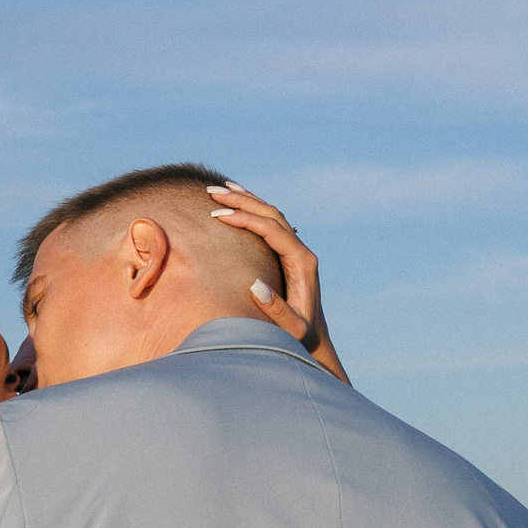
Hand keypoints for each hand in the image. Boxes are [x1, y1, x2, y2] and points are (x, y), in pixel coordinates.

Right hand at [208, 183, 347, 384]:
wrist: (315, 339)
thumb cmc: (301, 337)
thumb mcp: (291, 329)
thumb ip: (277, 311)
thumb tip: (255, 284)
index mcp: (302, 263)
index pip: (271, 230)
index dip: (245, 219)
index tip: (218, 215)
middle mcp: (302, 251)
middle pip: (271, 214)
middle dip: (242, 200)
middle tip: (212, 192)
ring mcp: (296, 250)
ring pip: (271, 214)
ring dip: (246, 200)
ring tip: (220, 189)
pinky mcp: (289, 254)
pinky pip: (270, 224)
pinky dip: (252, 210)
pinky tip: (236, 203)